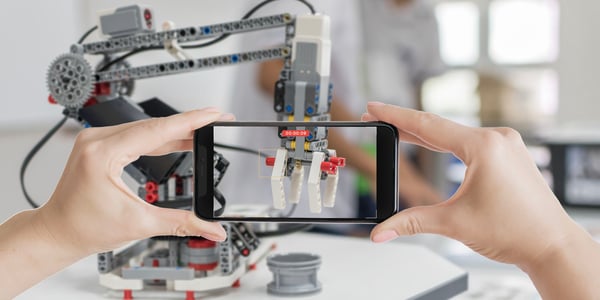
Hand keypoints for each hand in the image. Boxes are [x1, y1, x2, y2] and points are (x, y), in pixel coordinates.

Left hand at [38, 108, 231, 255]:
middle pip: (154, 125)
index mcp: (103, 153)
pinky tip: (179, 140)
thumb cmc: (86, 228)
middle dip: (189, 124)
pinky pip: (136, 135)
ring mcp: (96, 139)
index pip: (157, 130)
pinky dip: (160, 138)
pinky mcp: (100, 144)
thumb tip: (212, 229)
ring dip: (176, 131)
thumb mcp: (140, 224)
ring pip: (146, 128)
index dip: (191, 121)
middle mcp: (97, 140)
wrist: (58, 232)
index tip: (214, 113)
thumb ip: (183, 224)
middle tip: (218, 120)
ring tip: (204, 131)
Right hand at [362, 102, 599, 297]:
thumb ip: (412, 222)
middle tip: (376, 119)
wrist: (552, 246)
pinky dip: (447, 144)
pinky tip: (432, 144)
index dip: (395, 116)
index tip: (373, 107)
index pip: (427, 125)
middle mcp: (497, 139)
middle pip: (439, 126)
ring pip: (455, 134)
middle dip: (404, 125)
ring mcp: (506, 145)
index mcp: (483, 146)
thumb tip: (380, 231)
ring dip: (425, 135)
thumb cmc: (516, 232)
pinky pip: (470, 142)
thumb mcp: (454, 223)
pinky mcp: (509, 155)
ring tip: (398, 132)